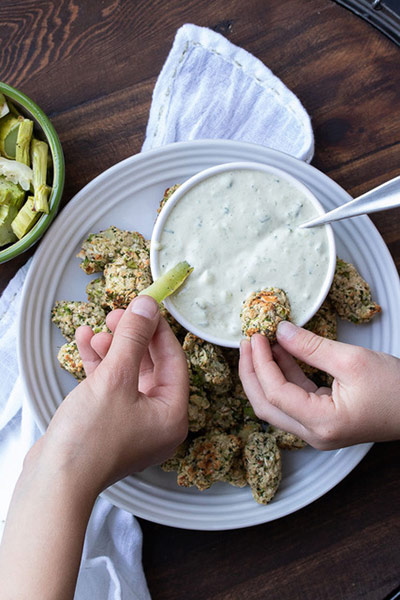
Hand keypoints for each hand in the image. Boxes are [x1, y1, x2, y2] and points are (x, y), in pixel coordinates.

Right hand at [36, 295, 188, 493]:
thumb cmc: (91, 439)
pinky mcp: (109, 424)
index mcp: (172, 414)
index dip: (159, 330)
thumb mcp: (115, 378)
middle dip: (132, 338)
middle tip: (118, 315)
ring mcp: (133, 424)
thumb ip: (133, 338)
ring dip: (112, 349)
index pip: (174, 360)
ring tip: (96, 330)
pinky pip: (110, 387)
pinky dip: (99, 365)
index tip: (146, 306)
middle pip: (151, 366)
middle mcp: (157, 421)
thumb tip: (147, 306)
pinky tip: (85, 344)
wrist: (54, 482)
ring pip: (127, 374)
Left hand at [239, 321, 399, 449]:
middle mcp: (314, 434)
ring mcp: (317, 430)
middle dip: (252, 371)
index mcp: (321, 423)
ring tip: (262, 343)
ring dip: (266, 373)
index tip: (256, 336)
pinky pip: (293, 400)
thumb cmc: (396, 388)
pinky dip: (284, 376)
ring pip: (276, 404)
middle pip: (266, 405)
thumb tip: (281, 331)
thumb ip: (311, 347)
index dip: (260, 362)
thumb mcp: (352, 360)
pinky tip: (281, 354)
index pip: (275, 393)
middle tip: (248, 341)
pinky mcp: (322, 421)